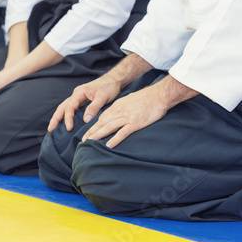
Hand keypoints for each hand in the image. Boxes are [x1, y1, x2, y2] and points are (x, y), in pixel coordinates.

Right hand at [48, 76, 122, 131]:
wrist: (114, 80)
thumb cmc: (109, 87)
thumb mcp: (103, 97)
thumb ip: (94, 107)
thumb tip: (86, 120)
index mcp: (79, 92)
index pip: (70, 106)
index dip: (68, 118)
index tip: (69, 128)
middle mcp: (77, 95)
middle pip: (62, 106)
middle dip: (56, 118)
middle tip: (50, 129)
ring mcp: (79, 98)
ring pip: (65, 107)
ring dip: (59, 117)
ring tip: (53, 127)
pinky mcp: (82, 101)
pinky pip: (72, 109)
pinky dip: (66, 115)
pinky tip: (65, 123)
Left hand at [81, 75, 199, 147]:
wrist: (159, 95)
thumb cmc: (147, 98)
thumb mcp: (130, 99)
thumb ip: (122, 107)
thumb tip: (116, 114)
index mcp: (118, 105)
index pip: (102, 117)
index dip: (94, 125)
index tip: (87, 132)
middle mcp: (120, 111)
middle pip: (102, 122)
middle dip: (92, 132)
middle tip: (83, 140)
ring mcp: (127, 117)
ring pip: (109, 127)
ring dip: (98, 135)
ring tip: (90, 143)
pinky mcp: (135, 123)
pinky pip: (123, 132)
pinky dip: (115, 139)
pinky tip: (108, 145)